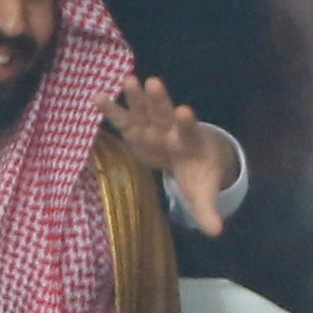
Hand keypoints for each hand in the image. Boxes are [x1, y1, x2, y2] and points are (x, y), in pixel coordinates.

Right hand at [100, 75, 241, 234]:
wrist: (195, 155)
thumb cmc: (199, 173)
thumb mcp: (203, 192)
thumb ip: (207, 209)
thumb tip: (216, 232)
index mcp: (191, 143)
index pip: (190, 131)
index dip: (186, 123)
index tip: (184, 111)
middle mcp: (172, 130)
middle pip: (165, 114)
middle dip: (159, 101)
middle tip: (154, 83)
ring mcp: (154, 127)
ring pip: (145, 111)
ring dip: (136, 98)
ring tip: (129, 80)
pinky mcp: (138, 130)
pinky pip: (123, 120)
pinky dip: (111, 109)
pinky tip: (96, 96)